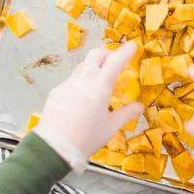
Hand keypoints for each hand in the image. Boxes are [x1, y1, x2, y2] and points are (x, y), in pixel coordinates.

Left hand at [35, 42, 143, 158]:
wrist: (54, 148)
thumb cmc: (86, 138)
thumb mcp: (110, 128)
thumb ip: (126, 114)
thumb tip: (140, 106)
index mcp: (100, 87)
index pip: (115, 62)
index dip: (125, 52)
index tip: (132, 46)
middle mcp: (83, 81)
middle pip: (95, 55)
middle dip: (107, 54)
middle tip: (115, 63)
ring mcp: (68, 84)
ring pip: (83, 66)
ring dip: (94, 67)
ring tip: (99, 81)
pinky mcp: (57, 91)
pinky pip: (72, 80)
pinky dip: (82, 81)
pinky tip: (82, 98)